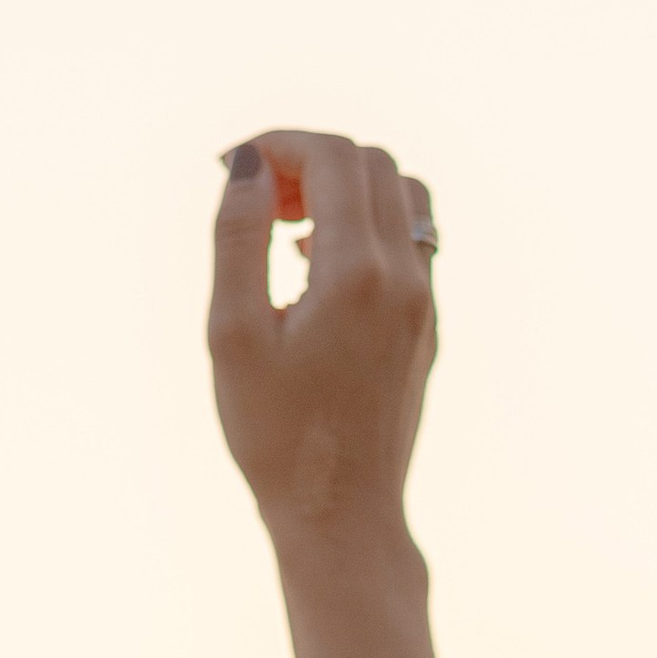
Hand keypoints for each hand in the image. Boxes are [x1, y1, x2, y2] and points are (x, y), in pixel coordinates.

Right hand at [208, 130, 437, 542]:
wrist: (342, 513)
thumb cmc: (275, 434)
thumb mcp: (233, 334)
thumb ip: (239, 238)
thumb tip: (246, 166)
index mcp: (357, 274)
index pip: (333, 157)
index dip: (277, 144)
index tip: (229, 168)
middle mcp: (406, 277)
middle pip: (370, 163)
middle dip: (307, 160)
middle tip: (252, 200)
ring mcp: (426, 300)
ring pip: (401, 194)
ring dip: (342, 187)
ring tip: (286, 227)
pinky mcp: (428, 324)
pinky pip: (410, 239)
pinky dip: (365, 223)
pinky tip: (315, 263)